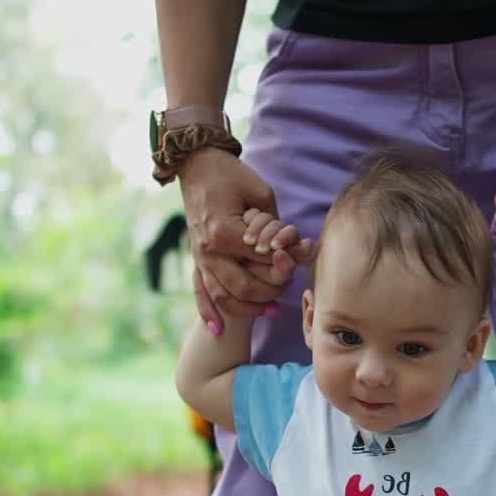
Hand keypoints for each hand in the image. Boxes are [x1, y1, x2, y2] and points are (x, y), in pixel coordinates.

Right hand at [178, 148, 311, 330]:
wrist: (197, 164)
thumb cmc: (231, 175)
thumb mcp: (260, 192)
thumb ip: (278, 222)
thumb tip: (300, 247)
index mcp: (225, 232)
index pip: (260, 260)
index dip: (282, 264)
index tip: (296, 262)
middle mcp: (209, 249)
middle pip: (242, 287)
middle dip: (268, 293)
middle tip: (285, 293)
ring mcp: (199, 256)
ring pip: (221, 296)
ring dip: (246, 309)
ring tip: (270, 311)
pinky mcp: (195, 258)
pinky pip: (199, 291)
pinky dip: (208, 312)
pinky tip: (217, 330)